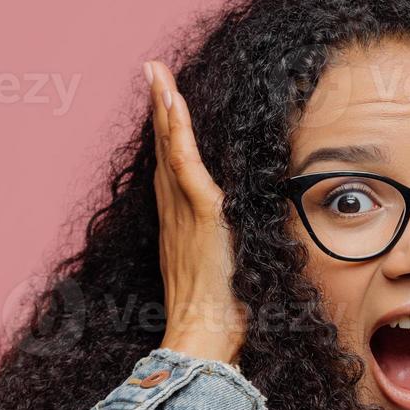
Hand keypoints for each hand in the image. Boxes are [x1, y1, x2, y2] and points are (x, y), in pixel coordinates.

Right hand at [144, 59, 245, 365]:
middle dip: (160, 110)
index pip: (173, 171)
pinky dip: (179, 133)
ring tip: (157, 73)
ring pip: (171, 151)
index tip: (165, 105)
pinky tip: (173, 104)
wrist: (204, 337)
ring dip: (165, 109)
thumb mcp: (227, 275)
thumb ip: (235, 253)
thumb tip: (256, 243)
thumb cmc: (219, 319)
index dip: (168, 137)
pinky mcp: (200, 217)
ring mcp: (184, 214)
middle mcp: (175, 215)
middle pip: (164, 151)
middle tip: (153, 72)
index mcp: (180, 227)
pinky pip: (186, 166)